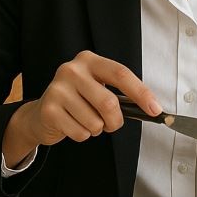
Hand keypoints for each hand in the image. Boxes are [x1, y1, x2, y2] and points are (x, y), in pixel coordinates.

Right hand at [3, 51, 160, 165]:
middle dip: (115, 121)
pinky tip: (72, 125)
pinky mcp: (49, 109)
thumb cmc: (78, 101)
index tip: (155, 109)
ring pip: (95, 122)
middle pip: (109, 102)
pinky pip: (80, 133)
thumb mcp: (97, 88)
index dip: (141, 93)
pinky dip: (82, 136)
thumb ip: (119, 93)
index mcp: (89, 60)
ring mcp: (58, 89)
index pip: (121, 74)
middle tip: (111, 124)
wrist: (41, 114)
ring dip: (97, 129)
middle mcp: (72, 70)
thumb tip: (151, 108)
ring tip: (85, 121)